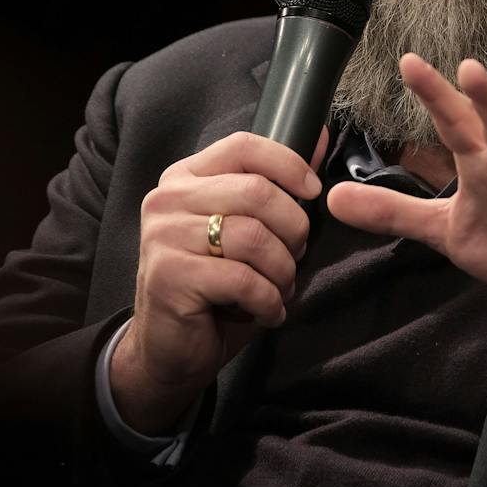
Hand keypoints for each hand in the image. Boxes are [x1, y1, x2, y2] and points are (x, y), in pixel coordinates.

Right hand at [109, 129, 324, 433]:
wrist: (168, 350)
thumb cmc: (214, 286)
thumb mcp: (244, 228)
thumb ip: (276, 184)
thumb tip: (322, 137)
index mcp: (185, 177)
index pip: (244, 147)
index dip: (288, 164)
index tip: (312, 193)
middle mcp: (167, 199)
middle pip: (257, 192)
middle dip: (294, 230)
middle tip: (296, 258)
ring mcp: (163, 237)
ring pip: (254, 237)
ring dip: (283, 270)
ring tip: (281, 288)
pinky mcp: (169, 276)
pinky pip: (242, 280)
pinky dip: (268, 300)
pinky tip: (267, 312)